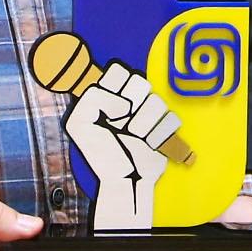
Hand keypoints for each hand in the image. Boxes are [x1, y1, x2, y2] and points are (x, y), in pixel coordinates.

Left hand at [65, 62, 176, 229]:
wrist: (123, 179)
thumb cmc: (100, 152)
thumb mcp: (79, 123)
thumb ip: (93, 98)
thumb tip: (124, 102)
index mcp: (110, 93)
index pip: (118, 71)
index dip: (113, 88)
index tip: (106, 110)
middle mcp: (131, 98)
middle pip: (140, 82)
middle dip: (130, 106)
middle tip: (119, 123)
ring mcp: (150, 111)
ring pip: (156, 102)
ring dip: (143, 124)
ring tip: (133, 136)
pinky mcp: (166, 126)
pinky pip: (171, 119)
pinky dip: (158, 135)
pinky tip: (148, 143)